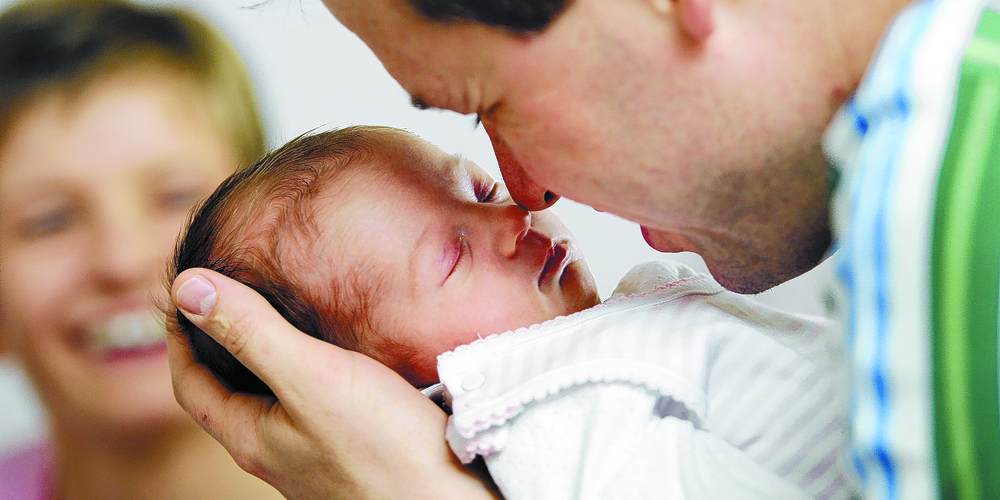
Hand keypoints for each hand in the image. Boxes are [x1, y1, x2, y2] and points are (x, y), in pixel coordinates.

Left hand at [168, 268, 498, 499]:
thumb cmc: (385, 448)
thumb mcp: (311, 377)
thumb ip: (252, 332)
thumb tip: (188, 289)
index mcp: (252, 439)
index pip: (190, 385)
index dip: (181, 335)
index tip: (188, 292)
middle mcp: (278, 455)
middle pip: (229, 396)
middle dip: (222, 345)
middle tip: (232, 297)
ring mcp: (316, 459)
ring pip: (275, 403)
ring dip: (268, 359)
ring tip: (283, 316)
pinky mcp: (354, 456)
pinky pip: (315, 409)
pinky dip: (310, 374)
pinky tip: (339, 358)